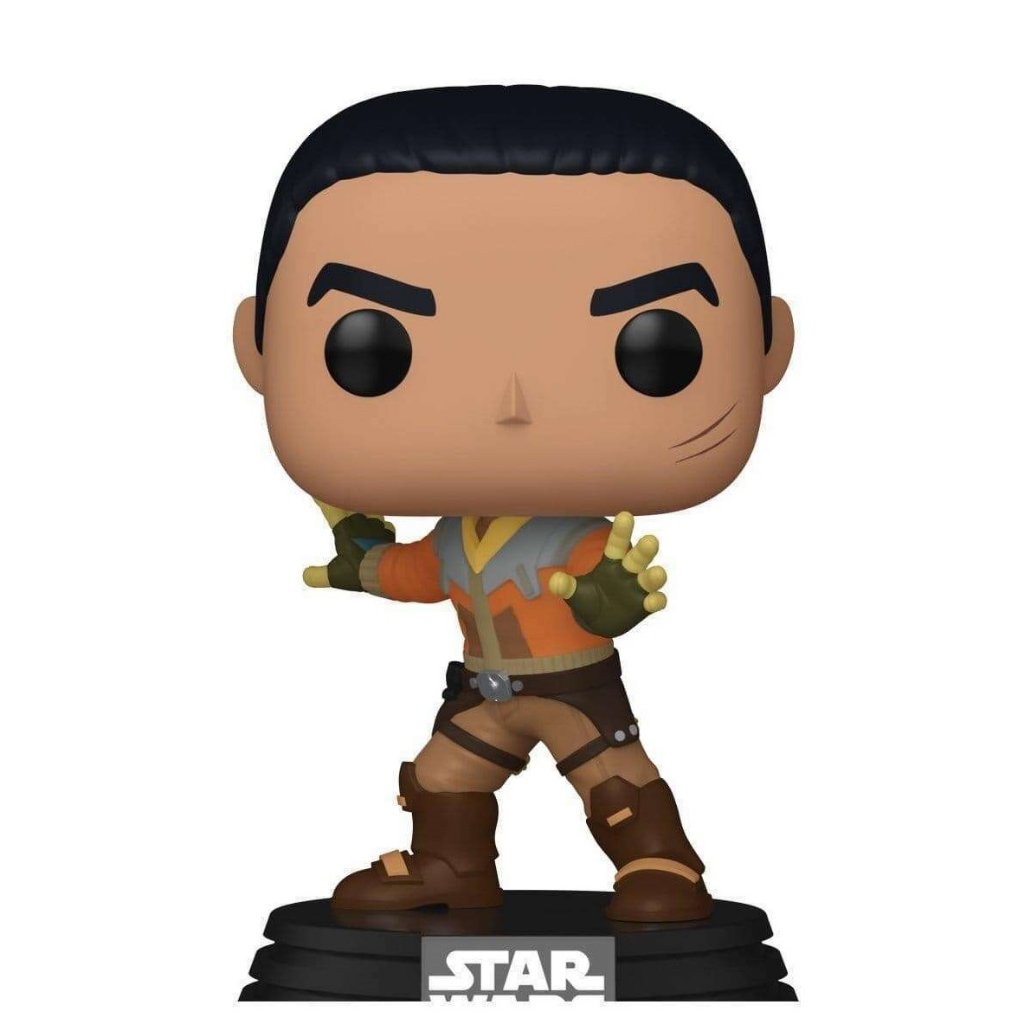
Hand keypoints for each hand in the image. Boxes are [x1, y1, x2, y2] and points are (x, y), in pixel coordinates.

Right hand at [303, 500, 394, 590]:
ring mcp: (376, 525)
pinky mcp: (389, 532)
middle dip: (343, 498)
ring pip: (369, 509)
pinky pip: (385, 524)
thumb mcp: (335, 575)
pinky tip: (382, 528)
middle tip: (339, 495)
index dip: (323, 499)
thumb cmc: (360, 571)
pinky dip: (381, 525)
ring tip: (362, 511)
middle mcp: (360, 522)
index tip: (317, 492)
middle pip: (350, 503)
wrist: (387, 570)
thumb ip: (318, 575)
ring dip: (364, 508)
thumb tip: (306, 576)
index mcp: (344, 529)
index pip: (330, 508)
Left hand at [548, 511, 666, 637]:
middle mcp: (629, 571)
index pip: (617, 544)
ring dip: (655, 576)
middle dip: (645, 549)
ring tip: (657, 572)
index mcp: (611, 562)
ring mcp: (639, 588)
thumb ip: (564, 586)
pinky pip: (656, 601)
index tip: (625, 515)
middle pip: (638, 557)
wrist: (597, 622)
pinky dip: (657, 600)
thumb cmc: (587, 599)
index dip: (621, 531)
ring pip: (650, 578)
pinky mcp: (645, 605)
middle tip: (650, 540)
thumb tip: (555, 581)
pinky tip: (653, 600)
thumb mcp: (573, 592)